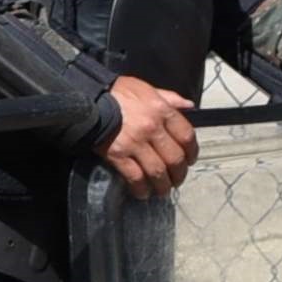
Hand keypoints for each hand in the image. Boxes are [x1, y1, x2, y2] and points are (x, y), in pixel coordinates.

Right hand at [100, 74, 198, 199]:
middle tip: (176, 180)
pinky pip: (135, 177)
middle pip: (174, 158)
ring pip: (157, 171)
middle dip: (179, 174)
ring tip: (162, 190)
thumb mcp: (147, 89)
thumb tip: (188, 105)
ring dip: (162, 185)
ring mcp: (135, 143)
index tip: (190, 161)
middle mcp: (152, 128)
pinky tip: (142, 192)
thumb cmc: (118, 93)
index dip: (192, 152)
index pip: (186, 136)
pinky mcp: (118, 154)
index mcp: (161, 110)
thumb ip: (170, 98)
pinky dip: (141, 188)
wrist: (89, 99)